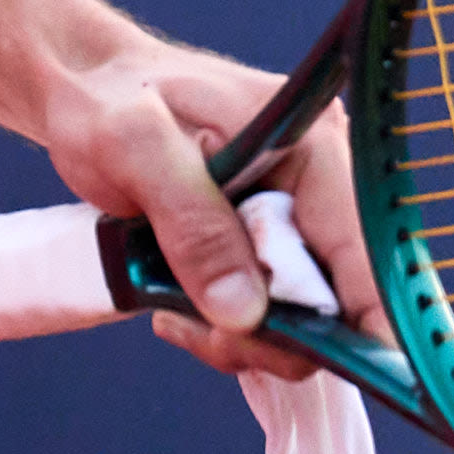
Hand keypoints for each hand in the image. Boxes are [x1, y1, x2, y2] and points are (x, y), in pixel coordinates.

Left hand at [37, 39, 382, 384]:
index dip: (362, 321)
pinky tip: (175, 308)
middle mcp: (322, 186)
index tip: (320, 363)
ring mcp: (298, 218)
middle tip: (201, 330)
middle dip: (274, 334)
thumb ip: (192, 225)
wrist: (86, 89)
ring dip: (241, 335)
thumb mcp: (135, 149)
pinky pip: (270, 310)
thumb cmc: (107, 99)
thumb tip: (244, 313)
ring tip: (172, 311)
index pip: (366, 252)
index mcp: (314, 149)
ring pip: (305, 318)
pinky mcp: (268, 244)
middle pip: (339, 300)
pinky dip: (228, 325)